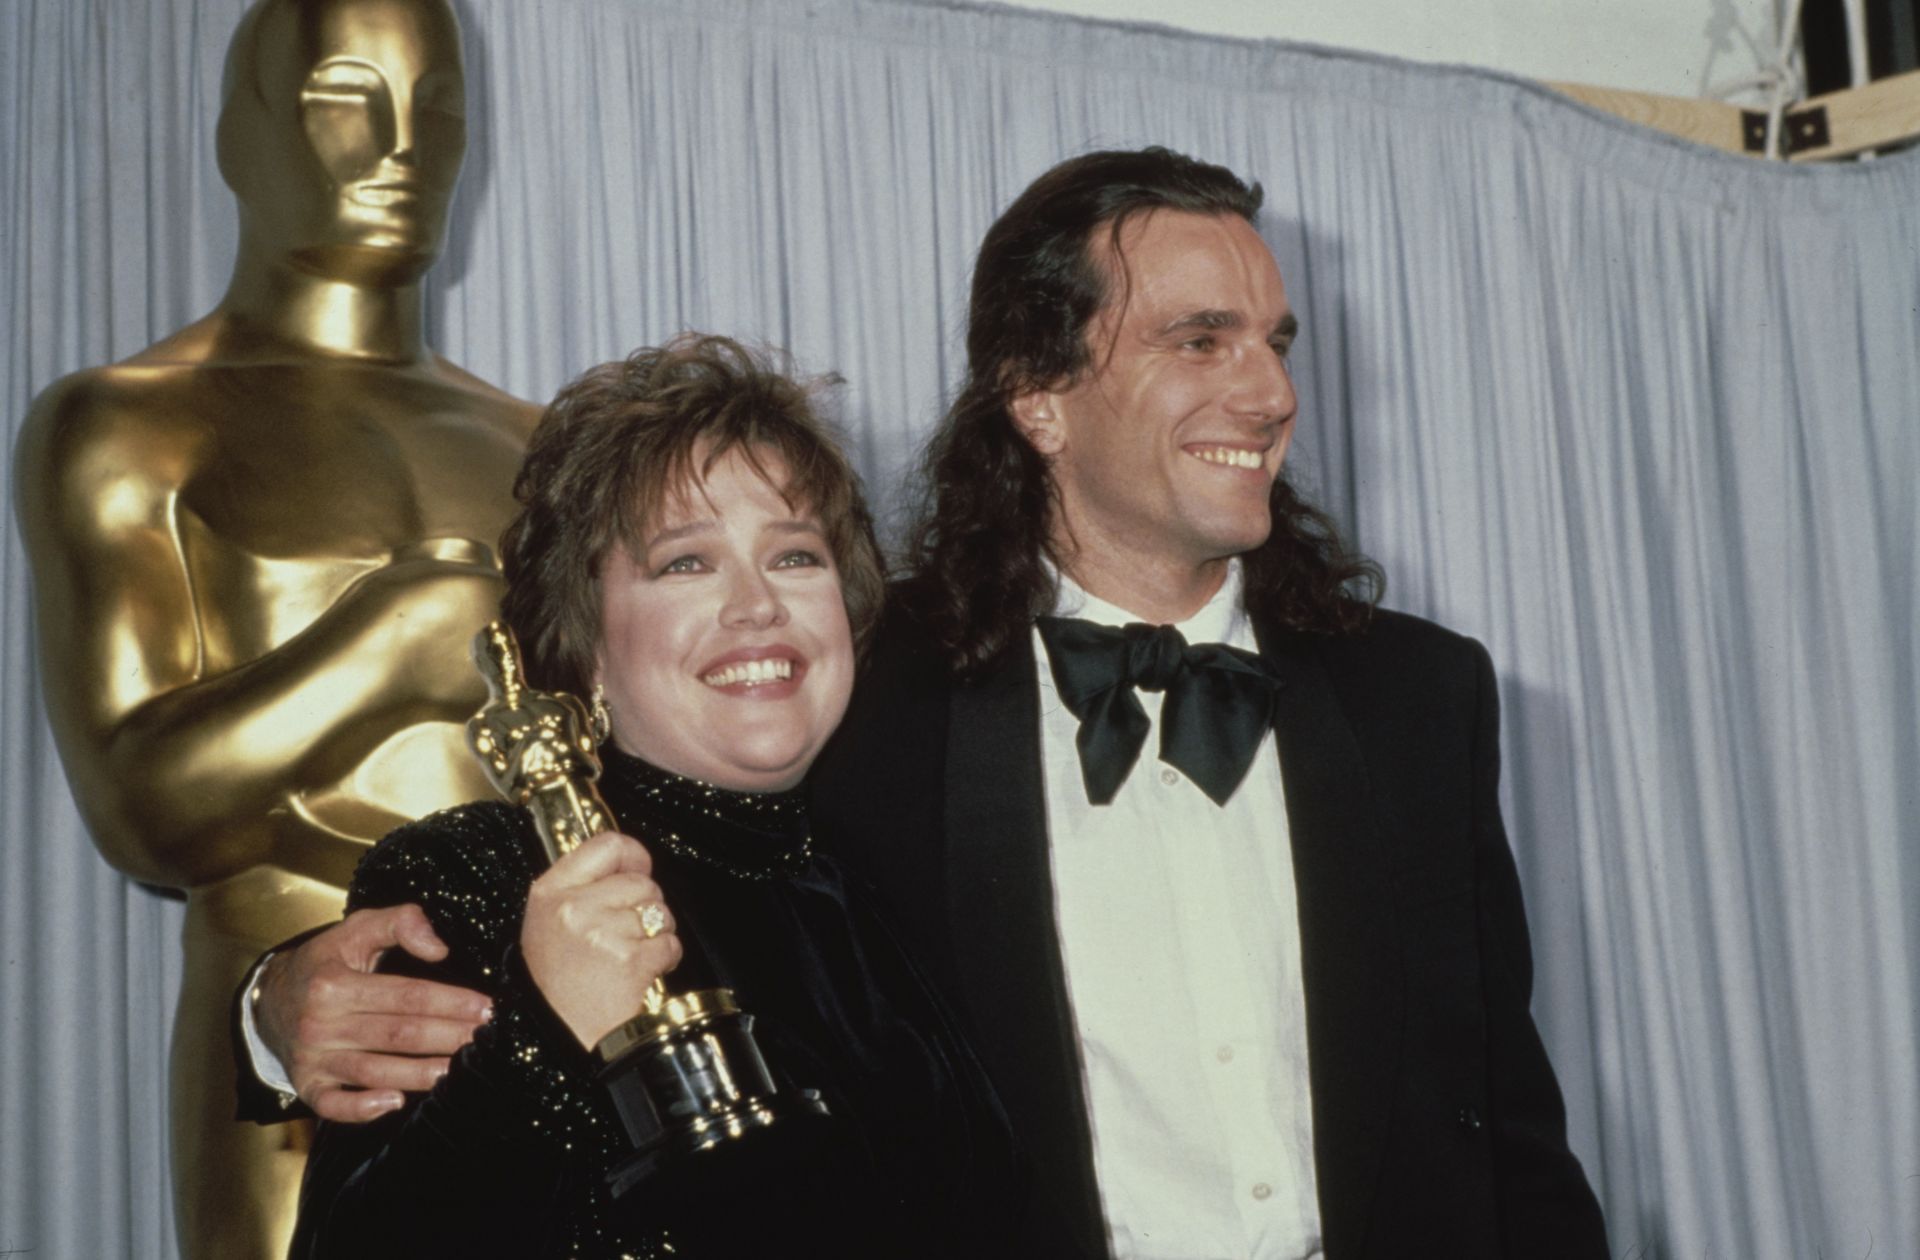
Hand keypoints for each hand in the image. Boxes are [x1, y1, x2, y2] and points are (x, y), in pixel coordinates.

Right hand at [254, 905, 492, 1121]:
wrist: (270, 997)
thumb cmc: (326, 961)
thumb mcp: (356, 928)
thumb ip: (400, 923)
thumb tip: (439, 948)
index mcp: (334, 985)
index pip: (406, 996)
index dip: (450, 1002)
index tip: (486, 1008)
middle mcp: (320, 1024)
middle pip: (398, 1035)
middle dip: (447, 1037)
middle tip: (487, 1039)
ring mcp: (313, 1058)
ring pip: (375, 1070)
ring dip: (420, 1074)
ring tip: (459, 1070)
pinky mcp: (307, 1085)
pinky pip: (333, 1105)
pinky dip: (363, 1108)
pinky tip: (396, 1102)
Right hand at [521, 831, 682, 1049]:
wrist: (560, 1037)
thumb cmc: (558, 983)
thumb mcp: (549, 923)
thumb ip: (581, 887)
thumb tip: (629, 860)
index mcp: (550, 892)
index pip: (606, 845)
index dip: (632, 855)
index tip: (638, 869)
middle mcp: (572, 908)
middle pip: (641, 882)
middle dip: (645, 907)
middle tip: (625, 935)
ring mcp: (600, 932)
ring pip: (659, 912)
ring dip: (656, 934)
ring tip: (630, 956)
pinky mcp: (628, 959)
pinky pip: (669, 943)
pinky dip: (665, 959)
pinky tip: (641, 973)